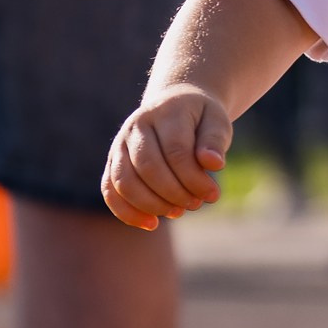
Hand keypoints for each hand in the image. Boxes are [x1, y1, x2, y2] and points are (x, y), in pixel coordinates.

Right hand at [102, 85, 232, 229]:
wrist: (175, 104)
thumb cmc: (199, 119)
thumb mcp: (217, 122)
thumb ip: (215, 141)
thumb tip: (214, 164)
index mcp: (164, 112)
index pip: (175, 151)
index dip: (194, 178)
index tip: (213, 195)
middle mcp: (136, 126)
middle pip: (148, 167)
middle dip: (174, 193)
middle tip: (196, 204)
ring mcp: (120, 144)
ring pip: (124, 181)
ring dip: (152, 204)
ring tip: (178, 212)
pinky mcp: (113, 162)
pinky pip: (110, 190)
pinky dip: (127, 212)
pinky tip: (151, 224)